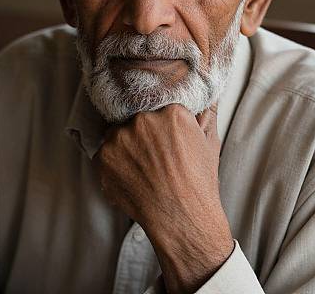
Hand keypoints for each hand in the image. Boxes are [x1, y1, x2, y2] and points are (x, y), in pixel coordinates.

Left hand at [94, 104, 234, 292]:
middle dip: (141, 133)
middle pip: (135, 118)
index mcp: (171, 112)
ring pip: (117, 134)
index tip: (161, 136)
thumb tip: (207, 95)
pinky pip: (105, 153)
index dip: (158, 122)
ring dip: (125, 146)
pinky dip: (114, 164)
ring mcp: (121, 138)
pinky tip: (132, 177)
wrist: (182, 219)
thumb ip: (206, 112)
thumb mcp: (210, 142)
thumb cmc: (199, 182)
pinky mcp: (104, 157)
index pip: (157, 105)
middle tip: (152, 155)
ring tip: (142, 168)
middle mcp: (143, 120)